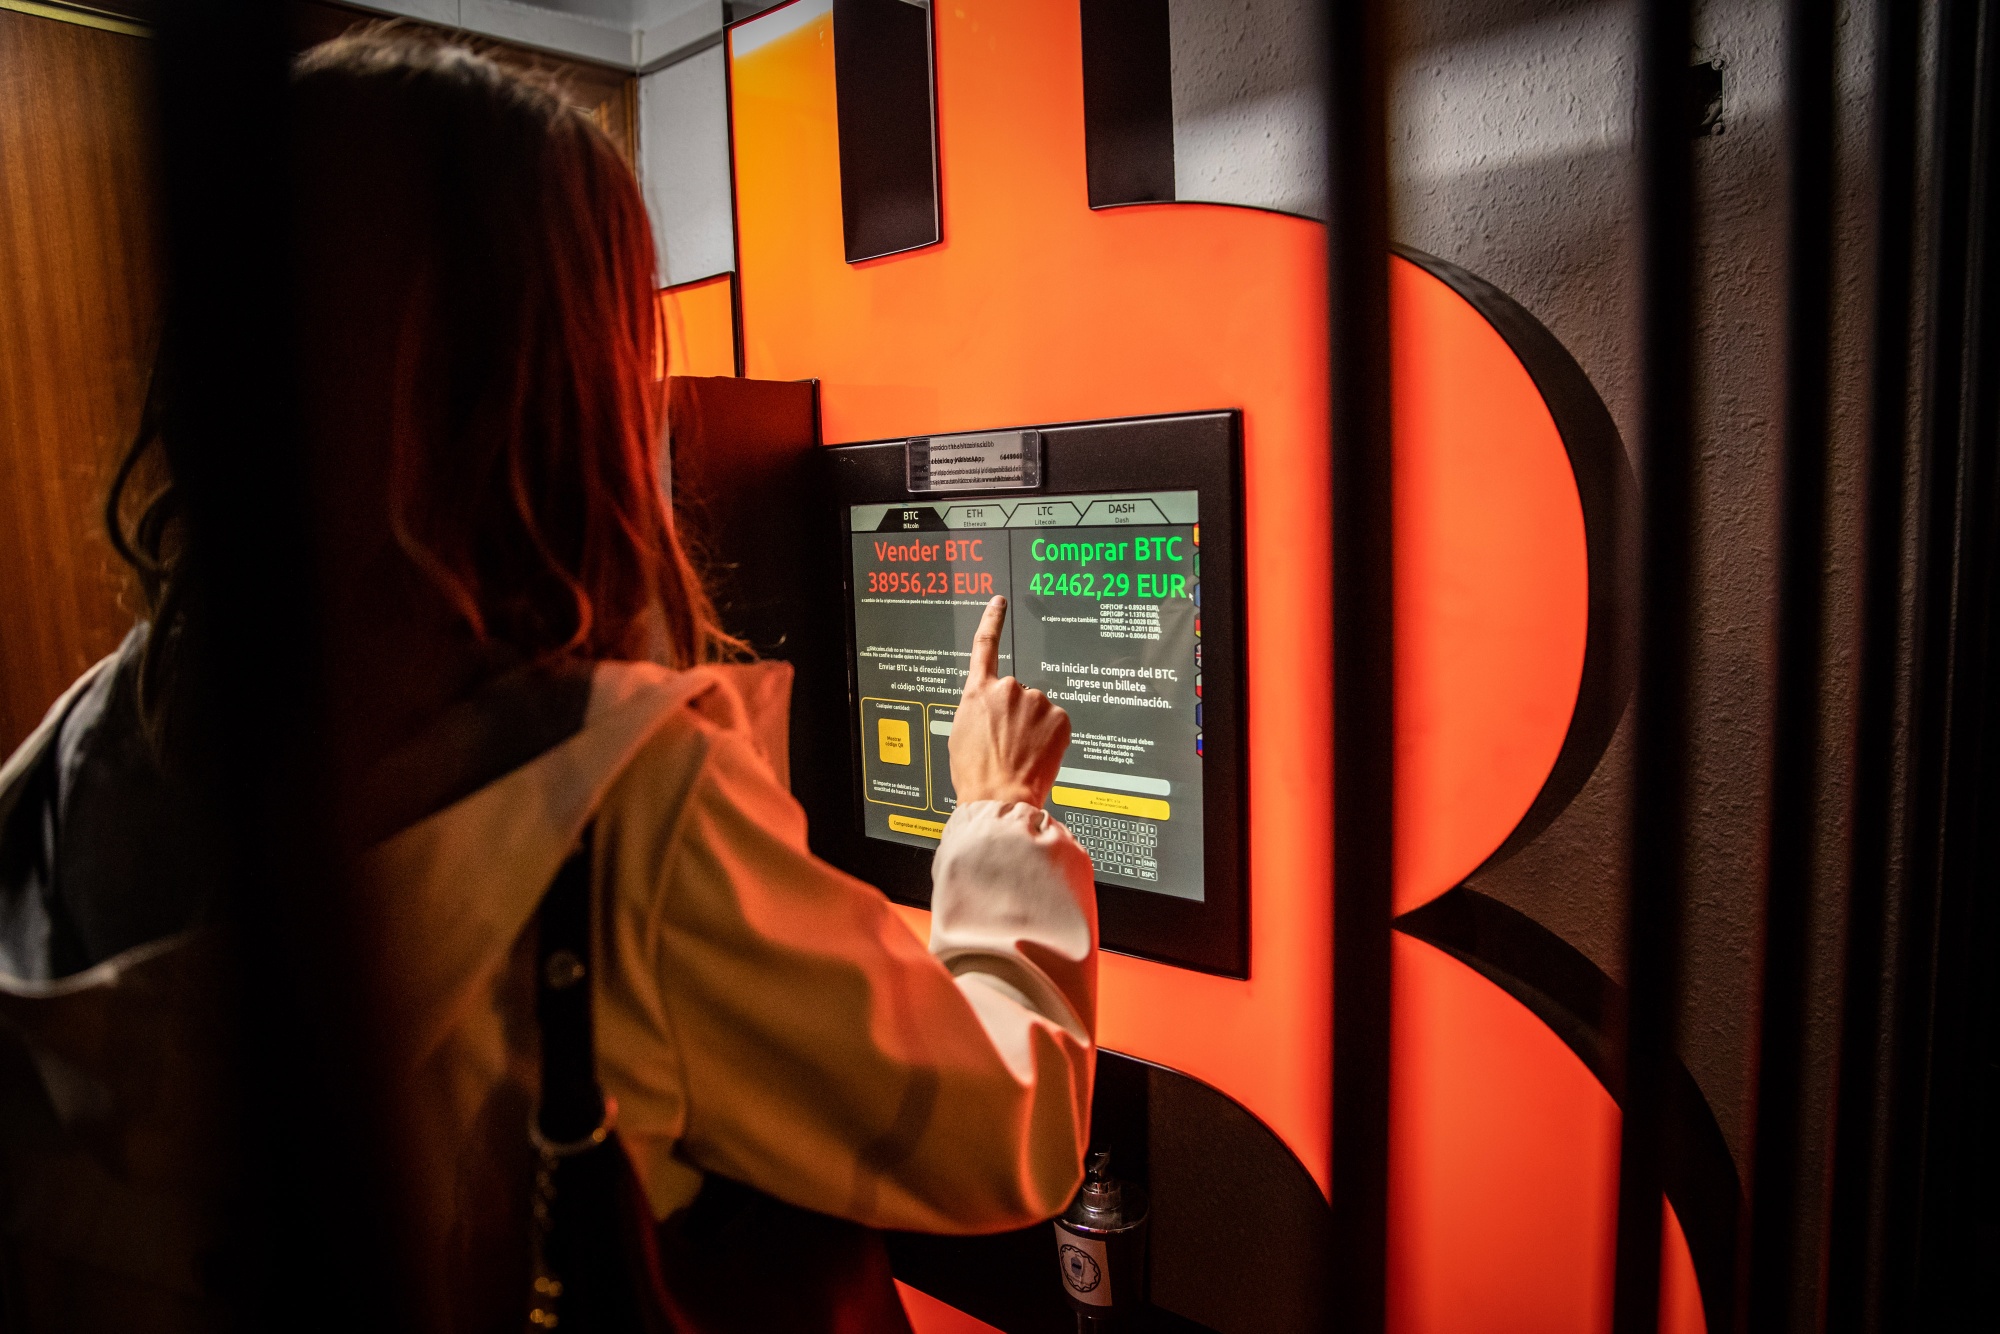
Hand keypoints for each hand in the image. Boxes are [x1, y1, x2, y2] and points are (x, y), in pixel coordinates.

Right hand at [950, 596, 1069, 807]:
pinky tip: (1038, 754)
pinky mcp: (1059, 717)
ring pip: (1038, 709)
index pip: (985, 645)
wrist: (999, 795)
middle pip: (1017, 693)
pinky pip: (1056, 722)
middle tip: (1009, 742)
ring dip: (1034, 726)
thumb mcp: (960, 734)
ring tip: (1021, 753)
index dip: (992, 620)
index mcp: (978, 691)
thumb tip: (989, 710)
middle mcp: (1008, 688)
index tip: (999, 603)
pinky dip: (1051, 736)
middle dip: (1017, 713)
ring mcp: (1036, 701)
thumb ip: (977, 710)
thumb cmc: (976, 773)